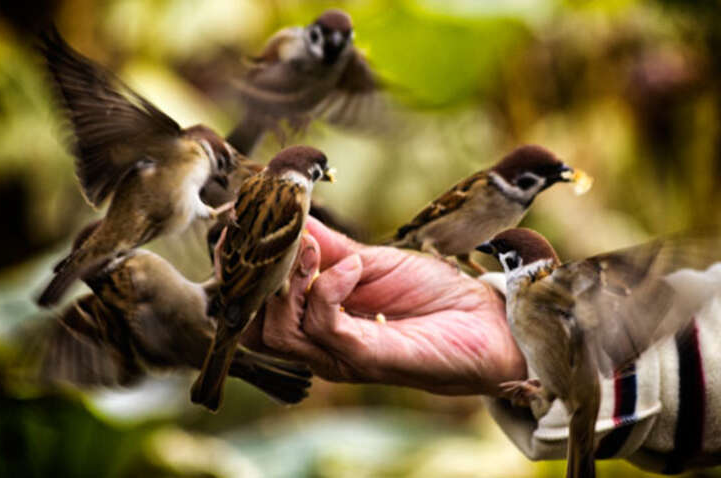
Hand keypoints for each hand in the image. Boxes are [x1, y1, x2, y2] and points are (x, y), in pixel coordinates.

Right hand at [252, 217, 526, 396]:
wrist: (486, 321)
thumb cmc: (432, 294)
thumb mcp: (370, 261)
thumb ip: (327, 247)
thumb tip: (289, 215)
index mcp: (315, 320)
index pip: (252, 307)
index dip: (236, 271)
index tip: (234, 227)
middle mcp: (319, 344)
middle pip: (252, 325)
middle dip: (253, 277)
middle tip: (273, 236)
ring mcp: (339, 355)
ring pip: (278, 331)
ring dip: (290, 282)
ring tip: (317, 250)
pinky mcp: (365, 359)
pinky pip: (325, 328)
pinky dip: (328, 290)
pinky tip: (352, 269)